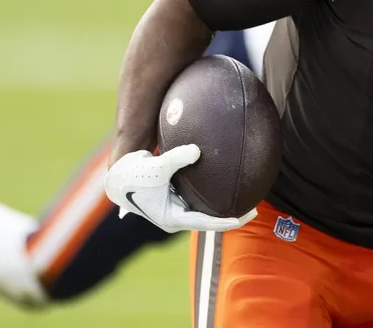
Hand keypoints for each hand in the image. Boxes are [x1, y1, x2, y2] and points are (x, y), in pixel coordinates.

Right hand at [105, 145, 256, 232]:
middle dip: (230, 216)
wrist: (118, 176)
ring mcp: (176, 209)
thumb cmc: (135, 174)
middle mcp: (176, 217)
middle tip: (254, 210)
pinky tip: (227, 185)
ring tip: (246, 200)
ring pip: (204, 211)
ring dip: (222, 207)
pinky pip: (198, 200)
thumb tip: (198, 150)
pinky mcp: (176, 200)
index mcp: (172, 218)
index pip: (205, 223)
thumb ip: (177, 158)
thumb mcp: (157, 166)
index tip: (244, 218)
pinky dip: (211, 195)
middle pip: (209, 220)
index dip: (226, 221)